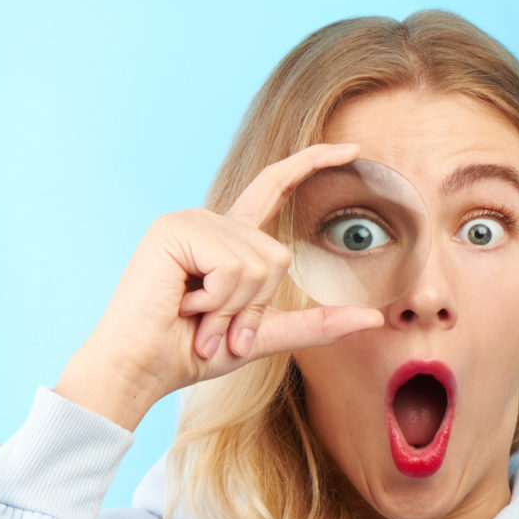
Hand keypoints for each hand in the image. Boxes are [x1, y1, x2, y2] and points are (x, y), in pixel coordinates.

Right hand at [55, 143, 382, 429]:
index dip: (313, 163)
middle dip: (254, 307)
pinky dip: (216, 301)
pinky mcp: (175, 229)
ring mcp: (191, 221)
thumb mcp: (265, 335)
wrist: (143, 369)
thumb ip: (318, 323)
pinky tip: (183, 304)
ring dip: (233, 308)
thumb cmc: (192, 352)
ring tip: (194, 316)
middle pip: (278, 255)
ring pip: (260, 263)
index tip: (353, 149)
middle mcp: (211, 221)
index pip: (276, 186)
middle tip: (213, 326)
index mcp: (229, 239)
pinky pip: (233, 267)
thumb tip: (375, 318)